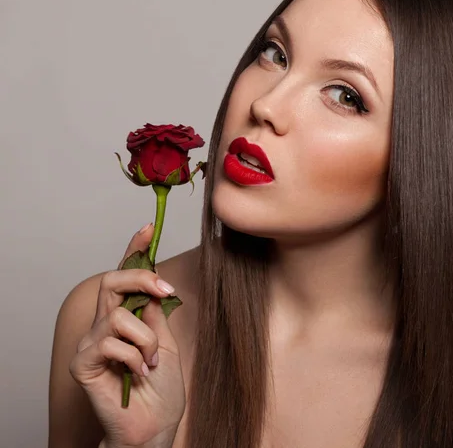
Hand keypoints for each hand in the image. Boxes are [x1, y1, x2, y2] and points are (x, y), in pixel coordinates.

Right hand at [69, 225, 185, 447]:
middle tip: (165, 290)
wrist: (155, 425)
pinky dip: (134, 357)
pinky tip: (138, 374)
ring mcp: (92, 343)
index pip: (125, 278)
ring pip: (118, 315)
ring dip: (145, 338)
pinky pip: (110, 342)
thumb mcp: (166, 340)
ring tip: (151, 361)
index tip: (148, 228)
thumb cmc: (162, 387)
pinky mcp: (83, 363)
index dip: (134, 251)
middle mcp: (104, 325)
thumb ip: (155, 311)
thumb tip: (155, 279)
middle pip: (111, 282)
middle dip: (141, 278)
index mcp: (127, 317)